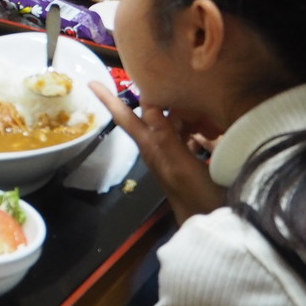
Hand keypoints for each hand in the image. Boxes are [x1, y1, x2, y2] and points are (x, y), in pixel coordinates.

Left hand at [89, 82, 226, 224]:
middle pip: (153, 114)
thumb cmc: (197, 197)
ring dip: (190, 117)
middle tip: (192, 98)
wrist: (210, 224)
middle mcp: (157, 146)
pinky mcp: (186, 159)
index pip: (125, 118)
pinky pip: (190, 135)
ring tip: (211, 123)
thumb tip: (147, 106)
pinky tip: (214, 133)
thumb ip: (165, 138)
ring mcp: (171, 153)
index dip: (109, 99)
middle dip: (169, 101)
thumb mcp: (182, 166)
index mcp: (151, 146)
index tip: (91, 81)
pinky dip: (200, 130)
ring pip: (174, 122)